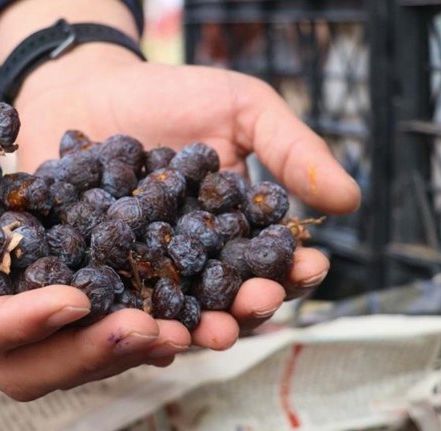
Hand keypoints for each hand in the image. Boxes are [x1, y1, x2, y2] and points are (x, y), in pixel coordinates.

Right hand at [0, 103, 187, 400]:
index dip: (18, 324)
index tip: (75, 300)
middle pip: (19, 364)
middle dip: (84, 353)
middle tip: (150, 330)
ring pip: (53, 354)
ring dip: (113, 347)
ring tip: (175, 329)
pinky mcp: (21, 289)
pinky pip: (70, 320)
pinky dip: (115, 318)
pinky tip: (164, 306)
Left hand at [12, 50, 361, 347]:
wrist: (91, 88)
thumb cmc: (174, 96)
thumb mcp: (242, 110)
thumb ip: (291, 151)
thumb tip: (350, 200)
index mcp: (237, 231)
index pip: (273, 261)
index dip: (295, 269)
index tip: (309, 266)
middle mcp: (195, 261)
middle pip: (228, 298)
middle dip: (249, 306)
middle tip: (259, 302)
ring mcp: (146, 272)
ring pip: (175, 313)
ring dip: (196, 328)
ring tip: (209, 332)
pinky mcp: (98, 274)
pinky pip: (113, 303)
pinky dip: (127, 317)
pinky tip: (137, 326)